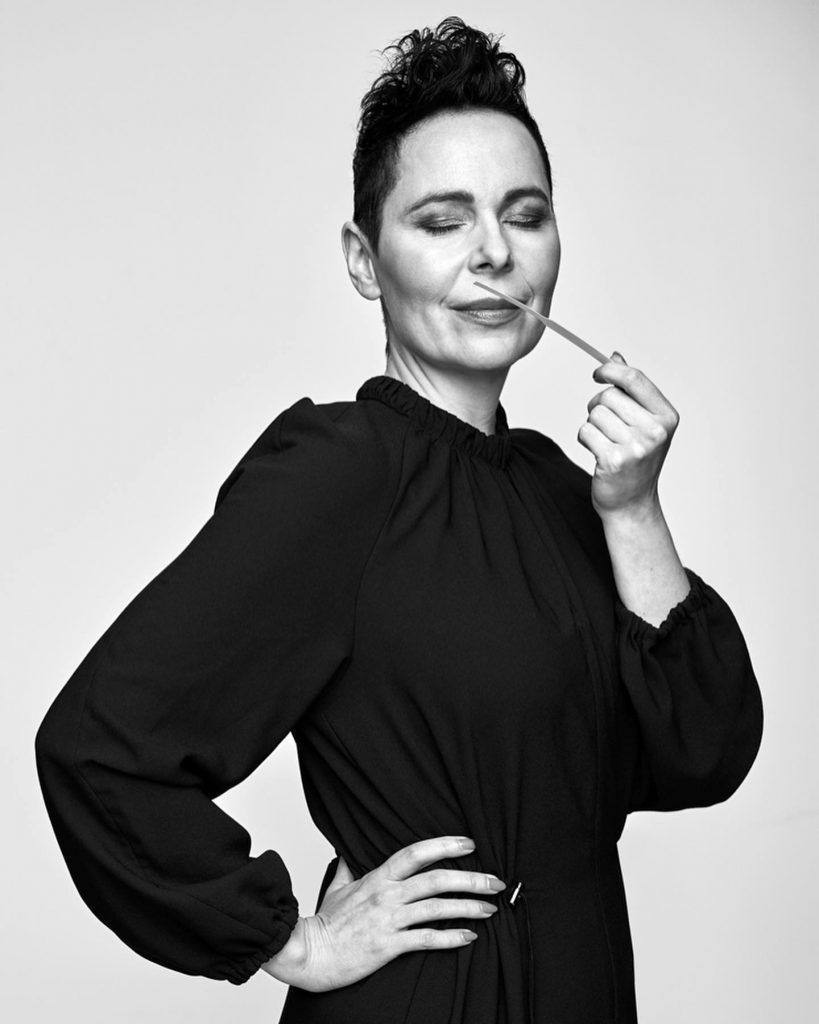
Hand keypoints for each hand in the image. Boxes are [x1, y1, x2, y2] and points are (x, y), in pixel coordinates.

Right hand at [262, 835, 504, 991]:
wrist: (308, 954)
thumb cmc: (323, 923)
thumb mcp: (337, 887)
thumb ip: (349, 868)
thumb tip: (350, 851)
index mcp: (377, 877)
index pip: (415, 853)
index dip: (444, 845)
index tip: (469, 844)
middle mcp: (386, 895)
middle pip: (436, 879)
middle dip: (470, 878)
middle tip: (495, 880)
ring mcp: (388, 920)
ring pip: (436, 908)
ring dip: (467, 907)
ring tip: (490, 908)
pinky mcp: (388, 946)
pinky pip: (426, 939)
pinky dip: (451, 937)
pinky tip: (469, 936)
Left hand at [578, 352, 679, 519]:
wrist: (632, 504)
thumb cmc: (636, 461)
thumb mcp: (643, 423)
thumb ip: (631, 390)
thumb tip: (615, 355)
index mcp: (667, 417)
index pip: (634, 378)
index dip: (610, 370)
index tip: (598, 373)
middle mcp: (655, 431)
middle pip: (609, 395)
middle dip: (599, 405)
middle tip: (606, 425)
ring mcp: (636, 447)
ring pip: (594, 413)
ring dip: (592, 425)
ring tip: (605, 442)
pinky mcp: (614, 461)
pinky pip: (585, 431)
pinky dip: (585, 439)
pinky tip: (597, 452)